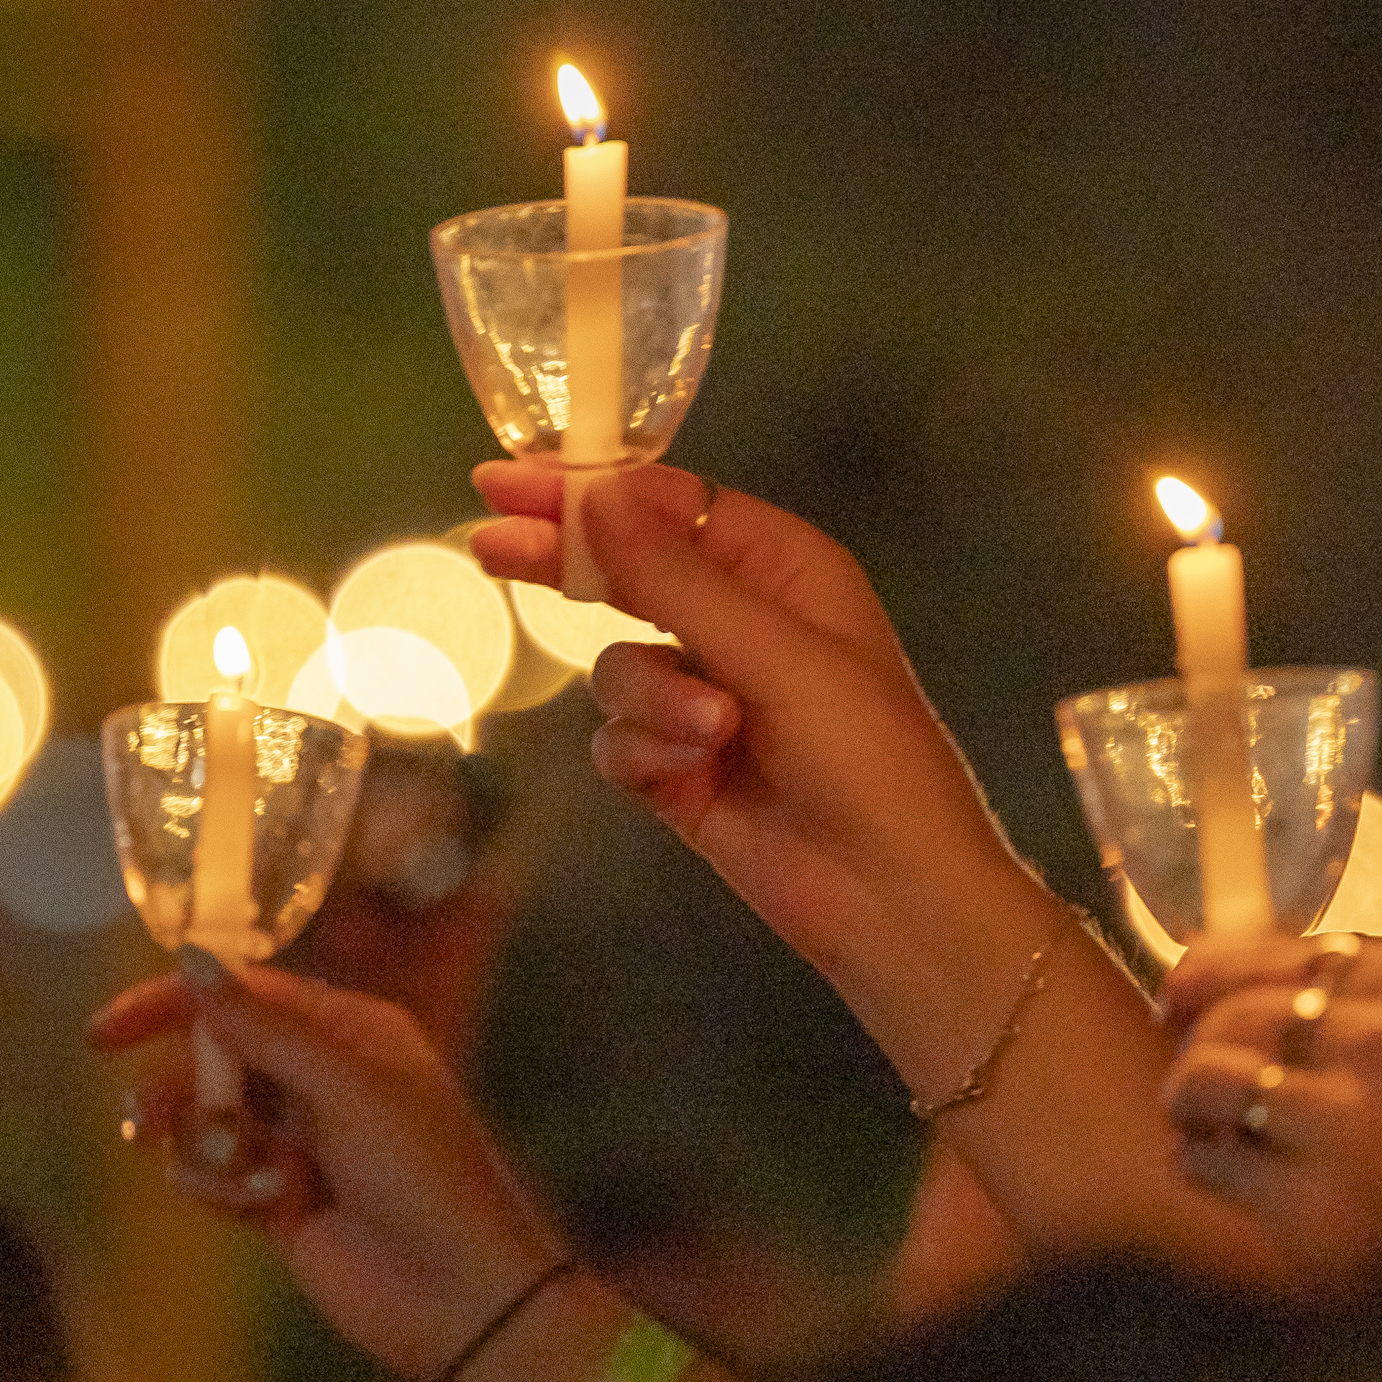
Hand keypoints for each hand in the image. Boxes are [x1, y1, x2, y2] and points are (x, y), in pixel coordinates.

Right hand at [86, 956, 566, 1381]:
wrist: (457, 1293)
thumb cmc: (419, 1174)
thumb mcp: (347, 1088)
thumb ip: (265, 1027)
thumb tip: (192, 955)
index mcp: (349, 1030)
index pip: (244, 992)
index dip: (173, 1002)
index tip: (106, 1032)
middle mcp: (319, 1076)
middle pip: (213, 1056)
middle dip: (181, 1087)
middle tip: (144, 1122)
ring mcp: (295, 1139)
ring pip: (203, 1119)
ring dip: (205, 1146)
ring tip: (241, 1177)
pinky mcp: (275, 1198)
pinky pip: (213, 1174)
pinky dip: (220, 1188)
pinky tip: (259, 1208)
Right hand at [470, 460, 1055, 1093]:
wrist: (892, 897)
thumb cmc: (864, 757)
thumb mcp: (776, 654)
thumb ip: (675, 578)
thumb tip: (594, 495)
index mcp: (783, 570)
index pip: (671, 505)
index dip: (589, 489)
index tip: (506, 484)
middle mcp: (740, 622)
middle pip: (627, 572)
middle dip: (567, 567)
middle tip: (488, 549)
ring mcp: (704, 698)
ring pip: (617, 667)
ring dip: (652, 700)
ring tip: (712, 734)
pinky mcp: (678, 768)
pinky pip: (619, 738)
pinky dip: (646, 753)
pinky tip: (686, 779)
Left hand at [1161, 932, 1381, 1280]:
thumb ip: (1344, 992)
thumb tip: (1190, 977)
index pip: (1276, 952)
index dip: (1209, 976)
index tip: (1181, 1001)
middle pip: (1233, 1013)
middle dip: (1198, 1047)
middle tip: (1205, 1086)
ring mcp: (1356, 1127)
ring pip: (1205, 1077)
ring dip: (1189, 1103)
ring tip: (1208, 1126)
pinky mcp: (1318, 1212)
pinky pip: (1205, 1159)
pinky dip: (1201, 1165)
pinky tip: (1236, 1180)